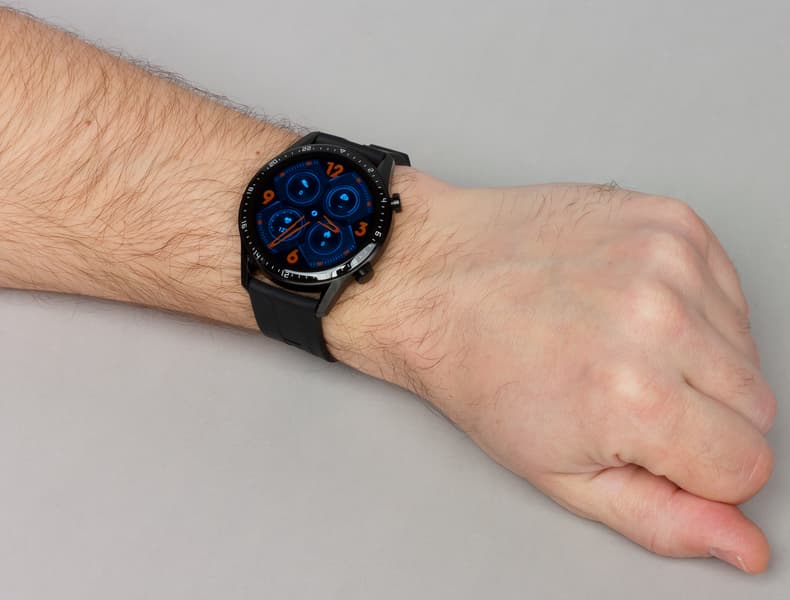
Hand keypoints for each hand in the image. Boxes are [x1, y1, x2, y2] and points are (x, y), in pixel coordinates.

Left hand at [324, 170, 775, 572]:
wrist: (434, 277)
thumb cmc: (476, 368)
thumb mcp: (556, 471)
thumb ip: (660, 517)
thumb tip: (743, 547)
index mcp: (635, 397)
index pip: (747, 465)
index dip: (701, 468)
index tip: (651, 445)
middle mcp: (661, 321)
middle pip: (755, 406)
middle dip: (701, 417)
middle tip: (623, 393)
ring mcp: (667, 260)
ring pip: (744, 347)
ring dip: (697, 359)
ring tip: (615, 343)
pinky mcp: (668, 219)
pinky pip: (726, 288)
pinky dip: (692, 307)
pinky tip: (624, 305)